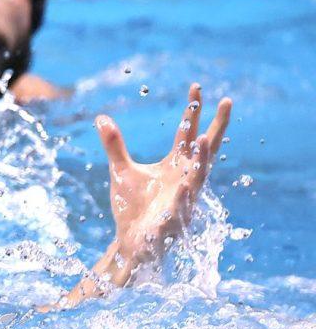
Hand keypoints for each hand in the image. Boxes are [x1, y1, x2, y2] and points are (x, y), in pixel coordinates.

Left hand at [98, 83, 231, 267]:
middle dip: (217, 125)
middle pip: (205, 148)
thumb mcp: (121, 170)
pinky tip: (185, 184)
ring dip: (202, 158)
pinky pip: (182, 207)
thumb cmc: (133, 207)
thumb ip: (115, 145)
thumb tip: (101, 118)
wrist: (130, 242)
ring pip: (198, 176)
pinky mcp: (174, 220)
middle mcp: (185, 178)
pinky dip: (184, 196)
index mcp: (176, 164)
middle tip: (227, 101)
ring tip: (205, 138)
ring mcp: (184, 198)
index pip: (188, 131)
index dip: (193, 110)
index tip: (197, 86)